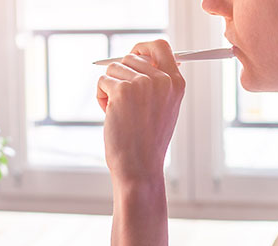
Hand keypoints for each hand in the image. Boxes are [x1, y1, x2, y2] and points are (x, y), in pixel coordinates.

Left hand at [97, 39, 184, 184]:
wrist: (140, 166)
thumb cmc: (148, 141)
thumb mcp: (164, 108)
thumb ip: (157, 81)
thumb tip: (139, 57)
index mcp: (176, 83)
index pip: (160, 46)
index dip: (142, 48)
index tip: (132, 55)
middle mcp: (162, 79)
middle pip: (130, 57)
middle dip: (120, 76)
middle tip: (123, 101)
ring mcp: (143, 83)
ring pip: (113, 69)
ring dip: (110, 88)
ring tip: (119, 112)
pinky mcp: (122, 90)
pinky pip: (102, 81)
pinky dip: (101, 97)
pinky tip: (110, 115)